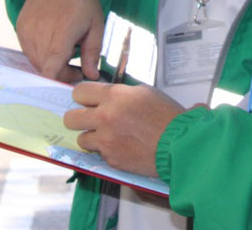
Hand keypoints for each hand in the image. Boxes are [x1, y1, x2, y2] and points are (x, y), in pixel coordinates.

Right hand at [14, 0, 103, 82]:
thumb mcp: (95, 24)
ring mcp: (27, 30)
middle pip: (45, 68)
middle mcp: (40, 32)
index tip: (76, 75)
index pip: (52, 69)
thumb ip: (92, 52)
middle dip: (61, 72)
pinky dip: (40, 53)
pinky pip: (28, 51)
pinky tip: (52, 43)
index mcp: (62, 31)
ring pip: (35, 62)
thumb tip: (91, 76)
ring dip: (49, 63)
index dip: (61, 80)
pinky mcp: (20, 27)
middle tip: (75, 65)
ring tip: (64, 52)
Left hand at [65, 82, 186, 177]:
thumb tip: (105, 97)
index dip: (83, 97)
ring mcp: (106, 141)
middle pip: (71, 117)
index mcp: (114, 96)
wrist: (180, 144)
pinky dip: (107, 151)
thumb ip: (121, 94)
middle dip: (78, 118)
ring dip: (92, 137)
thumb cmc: (167, 116)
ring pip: (81, 139)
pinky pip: (99, 154)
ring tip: (107, 136)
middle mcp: (105, 117)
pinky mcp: (111, 159)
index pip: (79, 92)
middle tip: (88, 120)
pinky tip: (123, 147)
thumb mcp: (144, 92)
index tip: (87, 101)